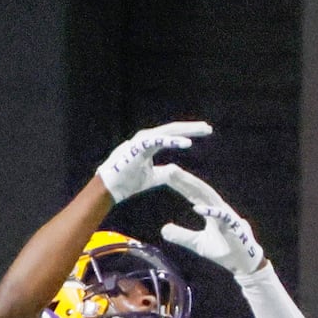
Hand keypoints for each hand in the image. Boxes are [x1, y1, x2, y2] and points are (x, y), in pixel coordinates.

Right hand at [95, 122, 211, 203]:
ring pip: (167, 132)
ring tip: (202, 130)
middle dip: (191, 128)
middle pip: (173, 130)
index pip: (172, 135)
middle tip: (208, 128)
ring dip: (185, 131)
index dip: (188, 132)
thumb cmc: (126, 182)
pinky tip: (187, 143)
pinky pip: (158, 141)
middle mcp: (146, 139)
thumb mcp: (151, 177)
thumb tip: (174, 170)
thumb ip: (163, 172)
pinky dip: (172, 141)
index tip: (204, 132)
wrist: (109, 189)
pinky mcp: (138, 148)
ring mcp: (141, 141)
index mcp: (149, 144)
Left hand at [158, 165, 264, 274]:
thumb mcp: (196, 243)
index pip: (194, 194)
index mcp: (211, 210)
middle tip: (170, 168)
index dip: (181, 184)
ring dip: (196, 188)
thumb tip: (163, 229)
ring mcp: (227, 217)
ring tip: (181, 178)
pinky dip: (211, 212)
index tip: (167, 174)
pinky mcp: (233, 228)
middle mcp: (219, 209)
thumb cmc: (223, 250)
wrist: (243, 263)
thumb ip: (181, 235)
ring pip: (210, 198)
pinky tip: (198, 207)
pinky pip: (222, 218)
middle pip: (200, 190)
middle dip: (186, 179)